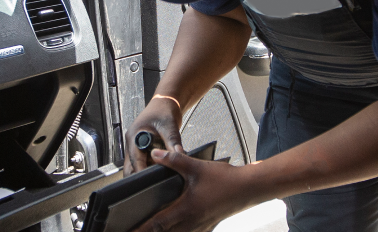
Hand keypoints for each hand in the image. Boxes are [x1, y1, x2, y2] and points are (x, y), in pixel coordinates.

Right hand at [124, 95, 184, 175]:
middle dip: (140, 175)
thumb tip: (178, 156)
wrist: (165, 103)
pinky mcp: (143, 149)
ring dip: (146, 171)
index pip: (135, 160)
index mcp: (135, 136)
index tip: (149, 181)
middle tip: (153, 183)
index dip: (141, 172)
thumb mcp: (169, 126)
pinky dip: (150, 167)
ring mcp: (136, 146)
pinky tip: (160, 168)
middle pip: (131, 166)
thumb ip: (173, 142)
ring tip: (158, 176)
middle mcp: (132, 142)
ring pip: (137, 166)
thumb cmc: (163, 110)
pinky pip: (144, 162)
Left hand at [133, 149, 251, 231]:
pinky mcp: (207, 226)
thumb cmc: (225, 179)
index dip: (141, 229)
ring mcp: (200, 226)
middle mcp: (192, 222)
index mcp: (186, 209)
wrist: (248, 188)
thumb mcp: (196, 166)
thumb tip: (156, 154)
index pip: (157, 224)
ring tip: (150, 229)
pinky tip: (174, 228)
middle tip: (134, 230)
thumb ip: (174, 160)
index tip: (128, 231)